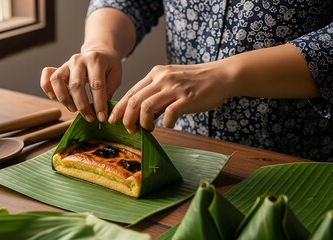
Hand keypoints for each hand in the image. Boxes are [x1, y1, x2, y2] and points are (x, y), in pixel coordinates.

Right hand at [40, 49, 121, 121]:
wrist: (99, 52)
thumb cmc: (108, 66)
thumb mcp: (115, 75)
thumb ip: (109, 90)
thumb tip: (101, 109)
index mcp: (95, 60)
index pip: (96, 84)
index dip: (99, 103)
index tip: (102, 117)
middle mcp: (78, 60)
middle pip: (76, 85)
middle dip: (83, 106)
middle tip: (90, 118)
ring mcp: (67, 64)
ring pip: (57, 81)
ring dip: (64, 99)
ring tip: (74, 109)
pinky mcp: (59, 68)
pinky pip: (47, 77)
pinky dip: (47, 88)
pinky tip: (54, 98)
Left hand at [108, 62, 230, 132]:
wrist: (221, 76)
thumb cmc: (195, 81)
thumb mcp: (171, 80)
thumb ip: (156, 93)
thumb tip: (141, 112)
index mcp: (156, 74)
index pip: (131, 92)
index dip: (120, 108)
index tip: (114, 120)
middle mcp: (162, 79)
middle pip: (134, 101)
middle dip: (127, 119)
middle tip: (129, 129)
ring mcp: (174, 88)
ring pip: (146, 108)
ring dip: (143, 123)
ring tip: (148, 128)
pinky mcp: (187, 99)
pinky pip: (169, 115)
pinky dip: (166, 123)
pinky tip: (170, 124)